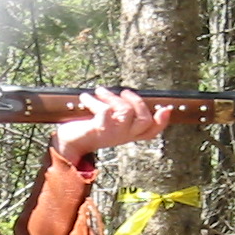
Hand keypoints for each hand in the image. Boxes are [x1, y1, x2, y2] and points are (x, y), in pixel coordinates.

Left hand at [51, 87, 170, 159]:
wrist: (69, 144)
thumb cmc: (88, 130)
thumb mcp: (109, 123)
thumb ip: (121, 114)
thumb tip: (129, 95)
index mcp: (128, 134)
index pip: (151, 132)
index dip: (161, 122)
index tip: (166, 109)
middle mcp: (123, 136)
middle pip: (143, 120)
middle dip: (137, 101)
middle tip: (124, 92)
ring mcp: (112, 134)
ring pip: (125, 112)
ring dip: (112, 97)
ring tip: (100, 91)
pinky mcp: (99, 129)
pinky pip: (104, 110)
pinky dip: (94, 100)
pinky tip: (85, 98)